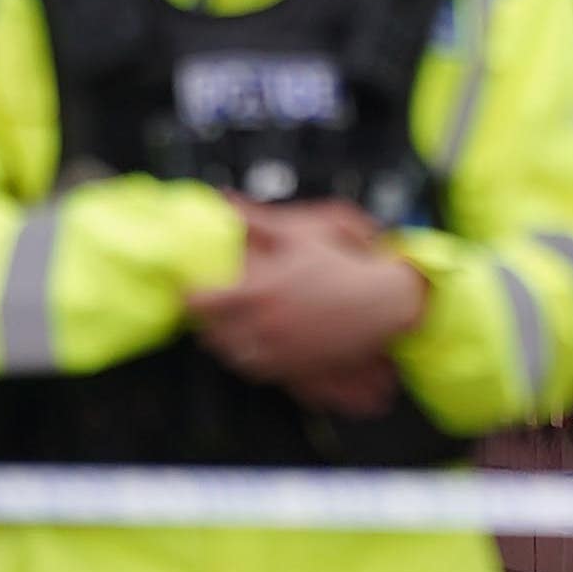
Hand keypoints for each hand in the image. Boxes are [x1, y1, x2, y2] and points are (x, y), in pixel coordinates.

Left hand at [187, 200, 428, 401]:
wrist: (381, 302)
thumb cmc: (341, 265)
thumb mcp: (299, 236)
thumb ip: (257, 220)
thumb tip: (226, 201)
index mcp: (259, 292)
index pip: (203, 303)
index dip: (191, 297)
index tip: (192, 290)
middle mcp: (264, 325)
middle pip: (212, 334)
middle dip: (206, 322)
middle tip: (210, 309)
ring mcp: (278, 350)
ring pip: (231, 355)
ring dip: (225, 343)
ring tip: (229, 327)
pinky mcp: (293, 367)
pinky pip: (256, 370)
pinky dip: (247, 359)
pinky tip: (254, 344)